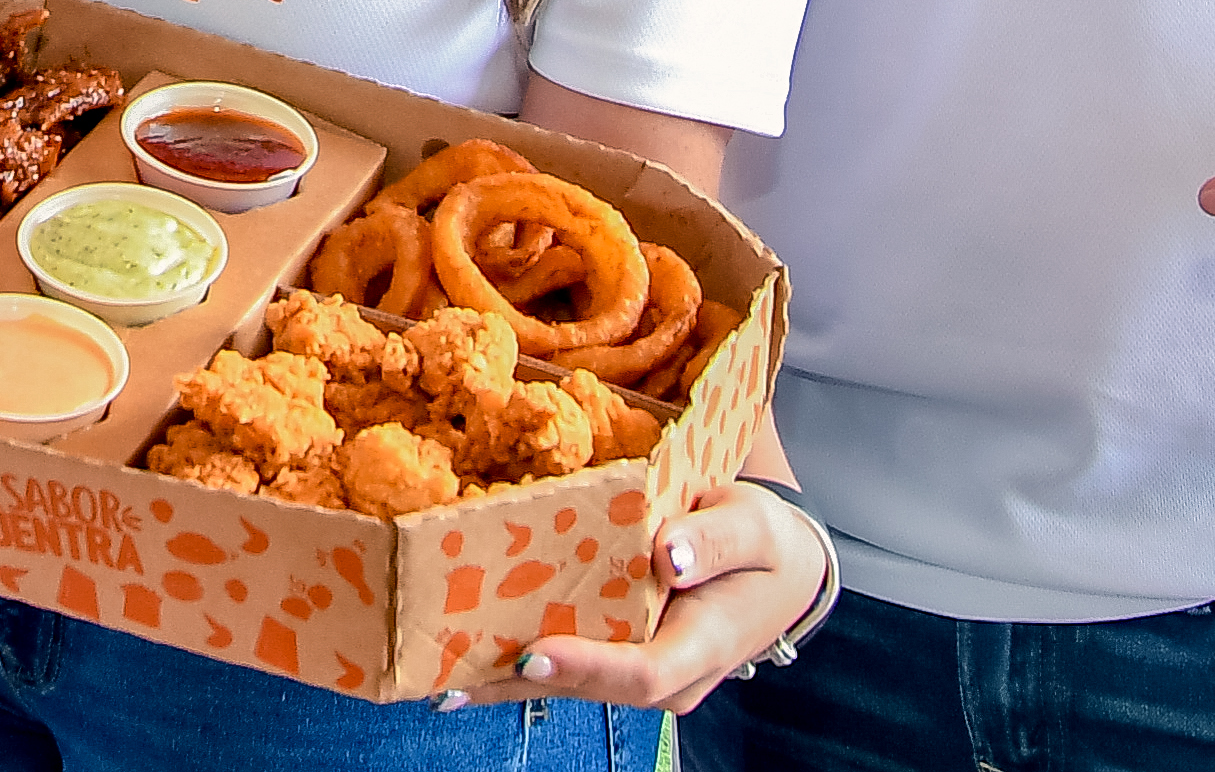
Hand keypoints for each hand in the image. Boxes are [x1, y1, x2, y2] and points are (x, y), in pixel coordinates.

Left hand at [479, 481, 829, 711]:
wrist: (781, 570)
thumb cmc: (766, 544)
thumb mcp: (754, 527)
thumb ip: (715, 539)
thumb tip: (665, 554)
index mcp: (703, 645)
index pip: (642, 673)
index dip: (587, 667)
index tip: (532, 654)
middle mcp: (667, 676)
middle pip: (587, 686)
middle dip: (516, 679)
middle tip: (444, 663)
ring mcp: (641, 671)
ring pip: (569, 682)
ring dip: (502, 675)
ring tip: (432, 661)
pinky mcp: (621, 655)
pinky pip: (567, 661)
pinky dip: (515, 657)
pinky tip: (460, 650)